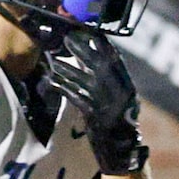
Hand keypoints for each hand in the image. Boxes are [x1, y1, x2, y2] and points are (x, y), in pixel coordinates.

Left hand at [39, 26, 147, 175]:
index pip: (114, 57)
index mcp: (127, 85)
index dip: (99, 42)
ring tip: (52, 59)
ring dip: (66, 68)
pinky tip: (51, 80)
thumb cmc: (118, 120)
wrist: (121, 149)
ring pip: (83, 79)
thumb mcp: (121, 97)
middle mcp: (119, 92)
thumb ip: (109, 78)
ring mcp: (107, 103)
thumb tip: (89, 55)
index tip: (86, 29)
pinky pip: (75, 96)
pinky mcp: (94, 115)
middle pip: (98, 63)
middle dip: (82, 49)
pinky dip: (62, 87)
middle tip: (67, 38)